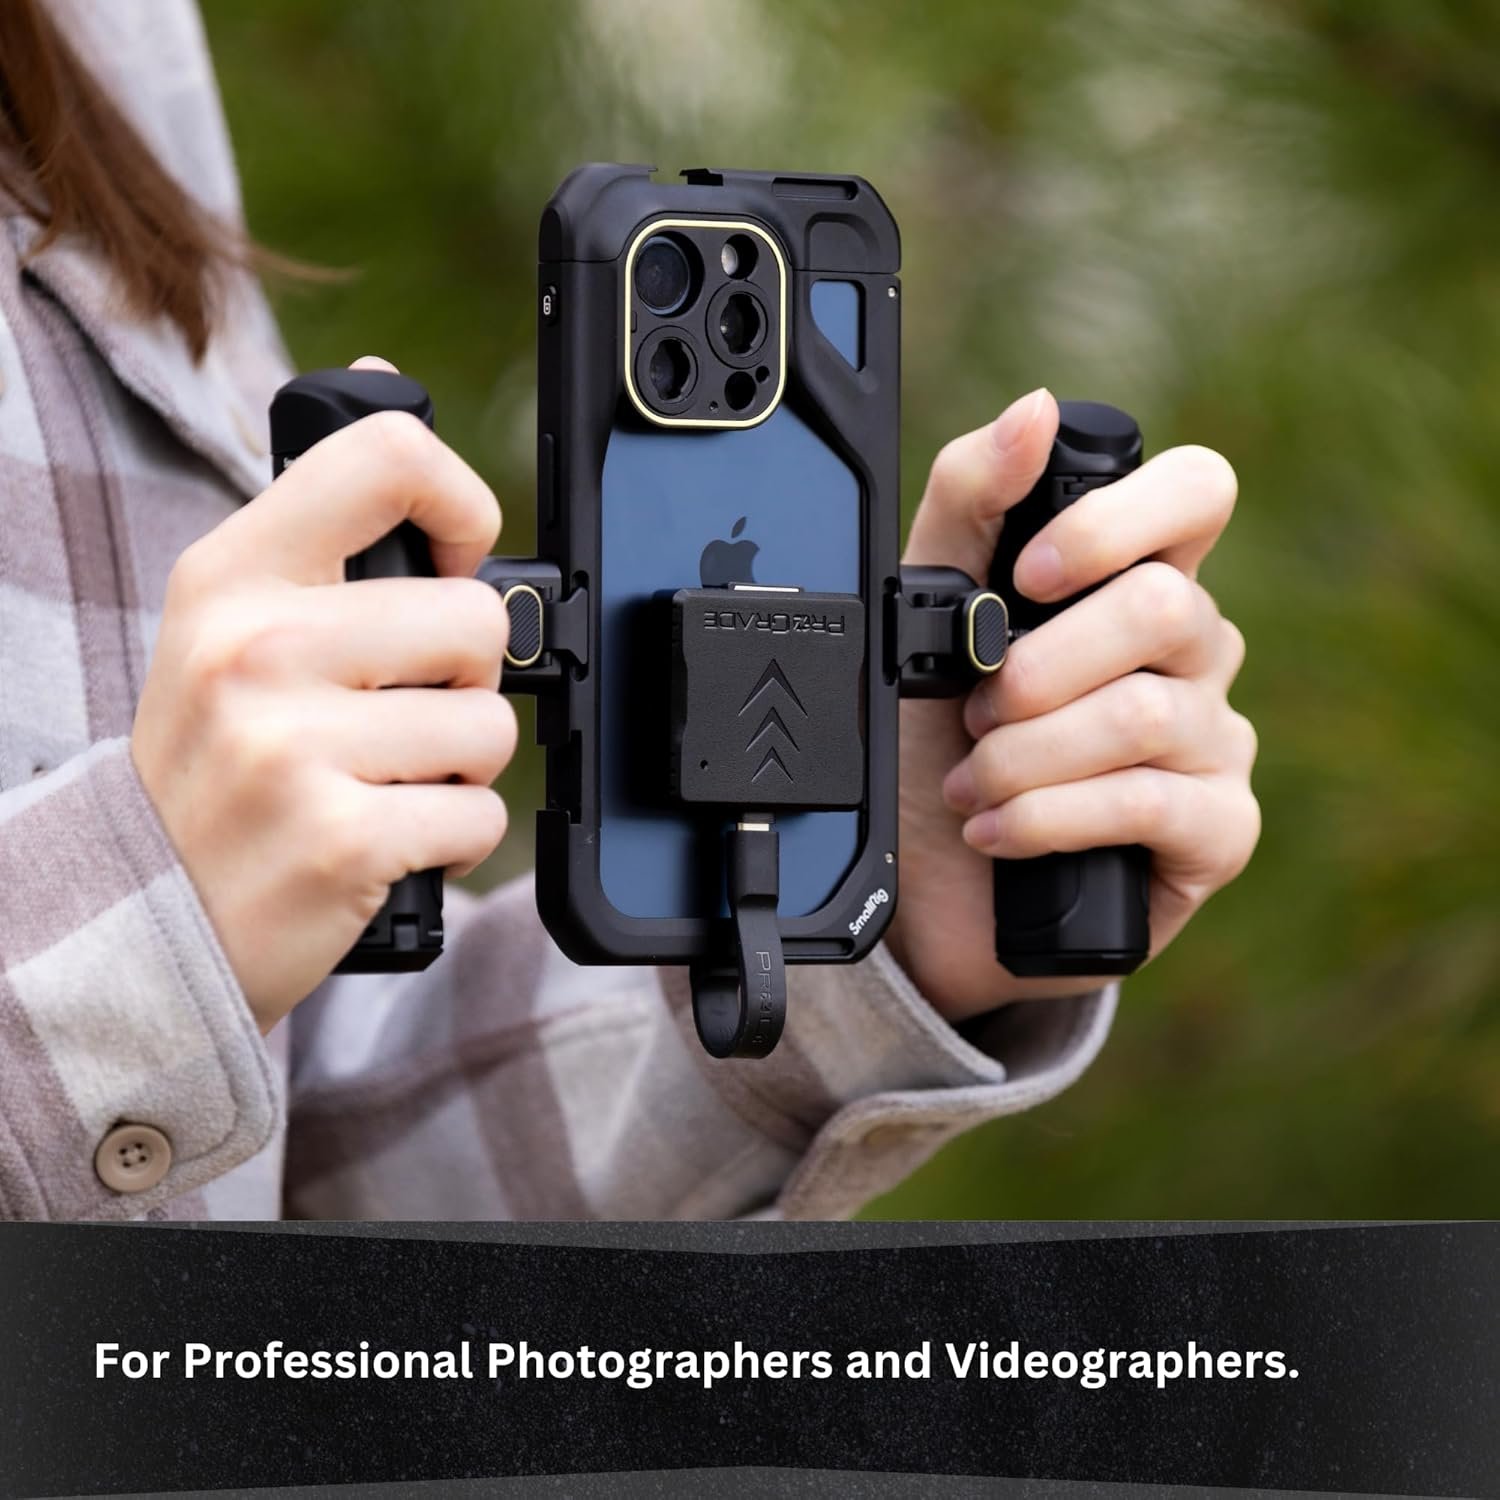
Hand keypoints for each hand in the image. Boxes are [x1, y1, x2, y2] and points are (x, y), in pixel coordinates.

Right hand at [132, 359, 515, 1032]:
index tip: (456, 559)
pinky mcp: (340, 840)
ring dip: (460, 765)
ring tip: (384, 779)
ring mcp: (292, 747)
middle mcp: (256, 647)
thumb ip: (322, 524)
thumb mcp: (228, 623)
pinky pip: (480, 815)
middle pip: (477, 619)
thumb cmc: (215, 763)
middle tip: (405, 712)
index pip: (387, 456)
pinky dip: (452, 836)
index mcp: (233, 574)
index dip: (461, 504)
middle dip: (466, 680)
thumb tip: (396, 381)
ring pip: (491, 726)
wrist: (146, 917)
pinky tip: (387, 838)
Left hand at [886, 389, 1258, 1021]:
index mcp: (1135, 580)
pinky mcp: (1217, 828)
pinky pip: (1150, 802)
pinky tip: (998, 832)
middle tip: (973, 709)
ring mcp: (1215, 740)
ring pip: (1143, 715)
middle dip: (1038, 667)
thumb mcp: (927, 620)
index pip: (1197, 491)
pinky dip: (1049, 817)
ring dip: (1025, 753)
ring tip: (969, 781)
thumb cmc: (937, 741)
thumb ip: (970, 507)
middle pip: (1162, 609)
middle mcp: (1191, 652)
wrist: (933, 884)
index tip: (1027, 573)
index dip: (1117, 520)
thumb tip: (1033, 410)